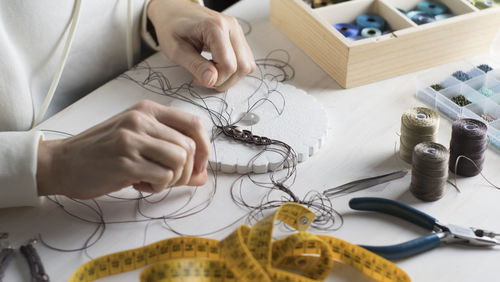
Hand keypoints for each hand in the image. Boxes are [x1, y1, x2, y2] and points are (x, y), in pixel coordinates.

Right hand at [36, 100, 209, 198]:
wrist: (63, 163)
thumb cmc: (103, 153)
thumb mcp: (139, 143)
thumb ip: (172, 154)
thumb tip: (203, 176)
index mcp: (148, 110)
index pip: (194, 123)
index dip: (204, 147)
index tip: (197, 165)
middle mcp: (141, 119)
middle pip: (190, 146)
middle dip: (187, 170)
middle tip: (169, 179)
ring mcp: (132, 139)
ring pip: (180, 159)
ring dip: (173, 179)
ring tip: (153, 180)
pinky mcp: (125, 161)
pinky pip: (163, 176)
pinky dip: (158, 186)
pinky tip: (140, 184)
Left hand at [147, 0, 255, 91]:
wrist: (173, 11)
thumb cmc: (171, 27)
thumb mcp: (175, 50)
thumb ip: (195, 65)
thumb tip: (211, 81)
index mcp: (215, 27)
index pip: (229, 65)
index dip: (216, 80)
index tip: (200, 80)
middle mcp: (231, 27)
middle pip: (243, 66)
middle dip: (225, 80)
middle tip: (205, 78)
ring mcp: (236, 31)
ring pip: (247, 65)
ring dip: (231, 76)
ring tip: (210, 71)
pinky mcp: (238, 37)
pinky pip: (245, 60)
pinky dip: (233, 69)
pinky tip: (217, 66)